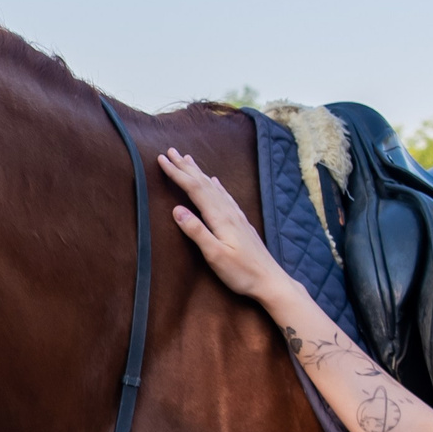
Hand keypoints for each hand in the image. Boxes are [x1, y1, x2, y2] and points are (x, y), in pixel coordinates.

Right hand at [158, 149, 291, 303]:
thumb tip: (176, 209)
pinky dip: (216, 185)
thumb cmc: (242, 272)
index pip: (195, 189)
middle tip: (170, 151)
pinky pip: (225, 195)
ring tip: (188, 159)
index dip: (177, 174)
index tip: (162, 160)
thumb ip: (196, 232)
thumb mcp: (215, 256)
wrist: (270, 280)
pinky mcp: (241, 222)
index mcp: (220, 217)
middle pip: (204, 183)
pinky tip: (215, 181)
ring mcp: (236, 216)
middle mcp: (228, 211)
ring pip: (214, 187)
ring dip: (199, 172)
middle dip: (185, 167)